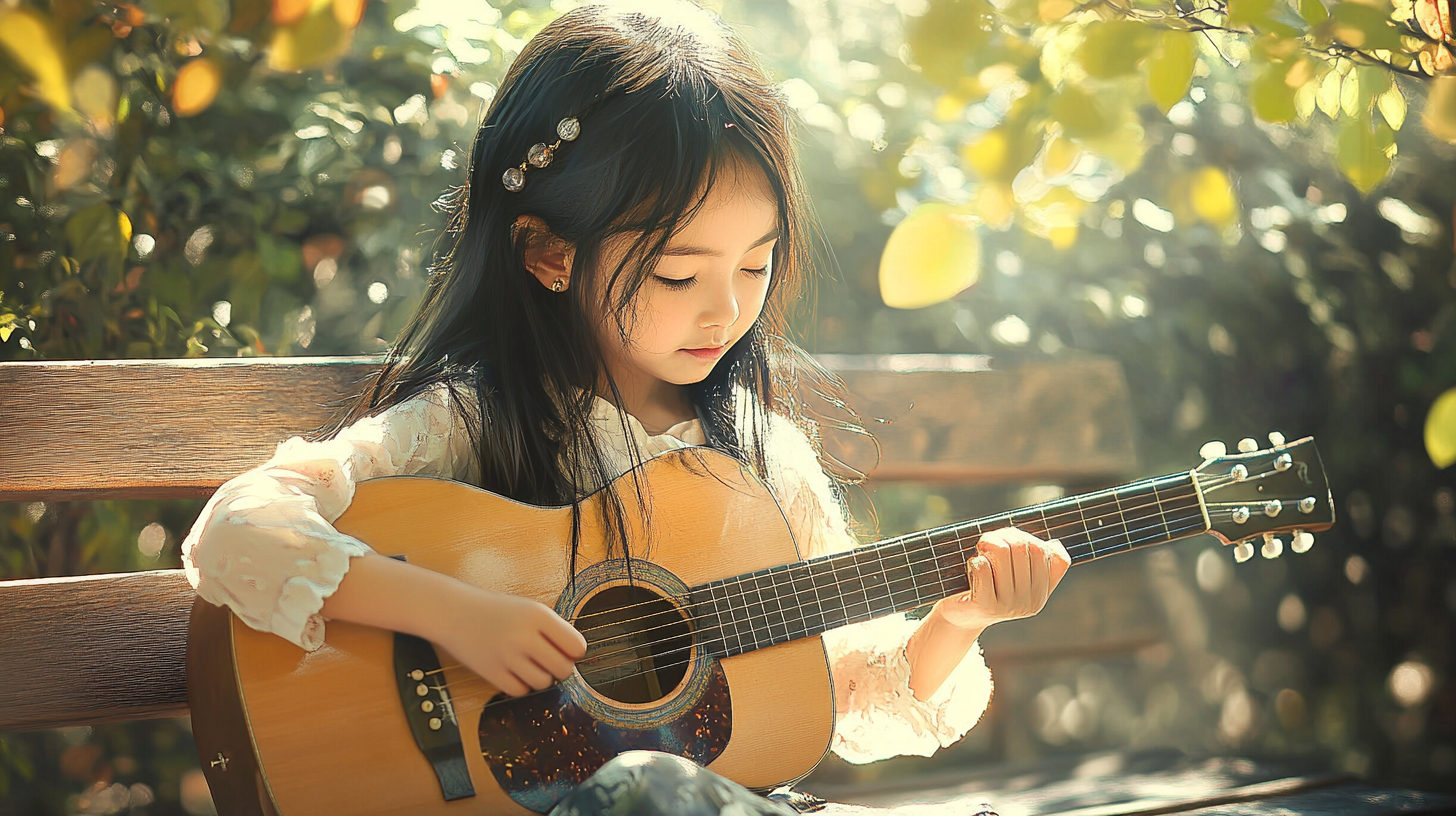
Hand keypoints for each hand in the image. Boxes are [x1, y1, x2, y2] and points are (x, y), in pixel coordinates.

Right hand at [432, 586, 587, 697]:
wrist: (454, 612)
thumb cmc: (496, 610)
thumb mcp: (529, 609)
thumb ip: (554, 630)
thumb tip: (576, 657)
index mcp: (538, 615)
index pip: (576, 646)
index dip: (574, 651)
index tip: (565, 649)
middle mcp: (524, 636)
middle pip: (564, 669)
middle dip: (560, 667)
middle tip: (549, 659)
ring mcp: (507, 656)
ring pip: (543, 683)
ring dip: (541, 677)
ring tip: (529, 663)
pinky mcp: (491, 673)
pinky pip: (520, 691)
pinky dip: (521, 684)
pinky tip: (513, 669)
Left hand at [936, 527, 1070, 631]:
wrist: (961, 617)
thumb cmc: (989, 587)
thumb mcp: (1016, 575)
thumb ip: (1038, 560)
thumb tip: (1055, 545)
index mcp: (1041, 594)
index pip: (1042, 551)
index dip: (1021, 536)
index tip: (1005, 538)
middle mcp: (1028, 604)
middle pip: (1021, 547)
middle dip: (1001, 537)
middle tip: (986, 543)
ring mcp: (1008, 607)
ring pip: (1002, 552)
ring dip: (986, 547)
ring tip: (980, 555)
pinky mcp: (985, 606)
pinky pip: (982, 566)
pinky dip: (974, 561)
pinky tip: (971, 570)